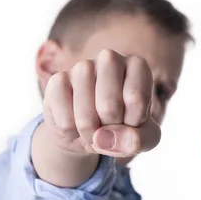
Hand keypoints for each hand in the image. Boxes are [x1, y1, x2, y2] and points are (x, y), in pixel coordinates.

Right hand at [43, 49, 160, 157]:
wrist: (91, 129)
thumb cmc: (124, 127)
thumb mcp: (144, 137)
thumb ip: (138, 140)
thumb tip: (104, 138)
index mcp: (137, 66)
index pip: (136, 100)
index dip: (133, 123)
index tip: (132, 120)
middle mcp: (109, 59)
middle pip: (109, 107)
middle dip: (110, 130)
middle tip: (110, 126)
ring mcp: (81, 67)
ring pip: (86, 119)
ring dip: (91, 136)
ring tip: (95, 128)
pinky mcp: (56, 81)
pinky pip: (65, 123)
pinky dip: (72, 134)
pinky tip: (75, 122)